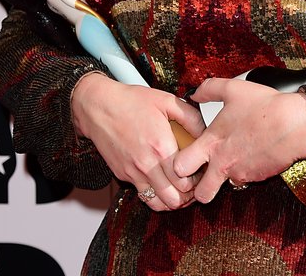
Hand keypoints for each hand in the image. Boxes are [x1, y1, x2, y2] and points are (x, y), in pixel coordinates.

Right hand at [71, 72, 205, 210]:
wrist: (99, 106)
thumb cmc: (130, 101)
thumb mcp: (167, 101)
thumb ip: (191, 117)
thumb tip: (206, 131)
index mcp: (161, 146)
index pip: (186, 181)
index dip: (198, 181)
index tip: (202, 173)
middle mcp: (147, 164)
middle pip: (174, 199)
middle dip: (188, 195)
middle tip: (194, 183)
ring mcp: (133, 173)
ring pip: (158, 204)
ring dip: (172, 200)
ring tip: (180, 189)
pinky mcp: (123, 175)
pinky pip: (143, 195)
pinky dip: (156, 196)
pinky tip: (163, 183)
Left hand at [173, 78, 305, 203]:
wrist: (295, 124)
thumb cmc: (265, 106)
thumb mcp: (233, 89)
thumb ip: (209, 89)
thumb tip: (194, 93)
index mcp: (212, 142)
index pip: (180, 167)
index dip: (178, 165)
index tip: (184, 156)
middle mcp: (222, 163)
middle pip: (199, 195)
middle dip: (197, 189)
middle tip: (201, 174)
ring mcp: (240, 173)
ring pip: (222, 187)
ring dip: (222, 179)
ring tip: (228, 160)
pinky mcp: (256, 178)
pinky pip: (243, 180)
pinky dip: (243, 171)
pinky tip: (249, 154)